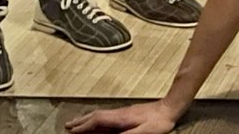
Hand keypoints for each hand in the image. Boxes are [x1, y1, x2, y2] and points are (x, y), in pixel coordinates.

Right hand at [65, 100, 179, 133]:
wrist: (170, 107)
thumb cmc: (158, 122)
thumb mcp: (143, 133)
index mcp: (120, 118)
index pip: (97, 121)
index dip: (83, 127)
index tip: (70, 131)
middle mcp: (119, 113)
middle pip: (95, 116)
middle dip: (81, 121)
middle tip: (68, 126)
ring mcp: (123, 112)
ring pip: (100, 115)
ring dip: (87, 119)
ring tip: (77, 124)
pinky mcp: (127, 113)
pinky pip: (107, 116)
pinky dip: (97, 120)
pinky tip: (97, 123)